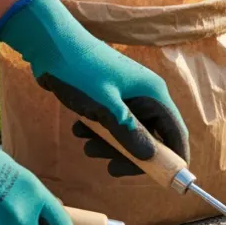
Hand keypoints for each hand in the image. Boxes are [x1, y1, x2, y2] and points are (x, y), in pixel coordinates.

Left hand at [0, 0, 189, 177]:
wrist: (49, 42)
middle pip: (152, 137)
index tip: (165, 181)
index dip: (174, 159)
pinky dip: (99, 132)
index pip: (175, 133)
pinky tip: (79, 129)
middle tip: (109, 167)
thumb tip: (150, 158)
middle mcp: (146, 96)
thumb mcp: (105, 108)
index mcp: (154, 94)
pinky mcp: (110, 97)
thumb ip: (128, 134)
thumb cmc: (80, 71)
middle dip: (131, 155)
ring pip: (129, 133)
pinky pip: (113, 123)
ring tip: (86, 145)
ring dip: (110, 146)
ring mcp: (128, 96)